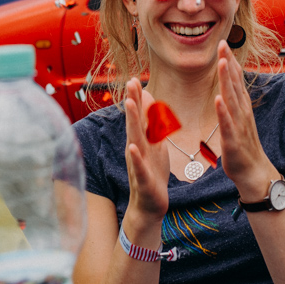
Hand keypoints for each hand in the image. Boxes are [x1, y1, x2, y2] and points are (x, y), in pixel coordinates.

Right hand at [121, 78, 171, 229]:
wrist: (149, 205)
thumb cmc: (152, 173)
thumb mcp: (155, 145)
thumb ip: (151, 123)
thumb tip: (150, 100)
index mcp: (142, 141)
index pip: (139, 117)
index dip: (137, 98)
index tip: (134, 78)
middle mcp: (136, 150)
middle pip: (134, 123)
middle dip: (133, 102)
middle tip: (130, 82)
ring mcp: (138, 164)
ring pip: (135, 140)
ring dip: (132, 121)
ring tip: (130, 104)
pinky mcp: (144, 180)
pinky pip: (139, 167)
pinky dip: (135, 157)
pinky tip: (133, 147)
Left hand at [215, 42, 279, 201]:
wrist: (254, 173)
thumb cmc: (243, 146)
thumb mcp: (238, 119)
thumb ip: (234, 101)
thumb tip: (228, 85)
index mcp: (241, 107)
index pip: (235, 80)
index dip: (229, 61)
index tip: (223, 43)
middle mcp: (242, 112)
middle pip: (234, 83)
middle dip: (227, 63)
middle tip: (222, 43)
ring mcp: (239, 125)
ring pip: (232, 99)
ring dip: (227, 80)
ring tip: (222, 62)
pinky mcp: (233, 141)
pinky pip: (228, 124)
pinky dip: (223, 111)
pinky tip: (218, 100)